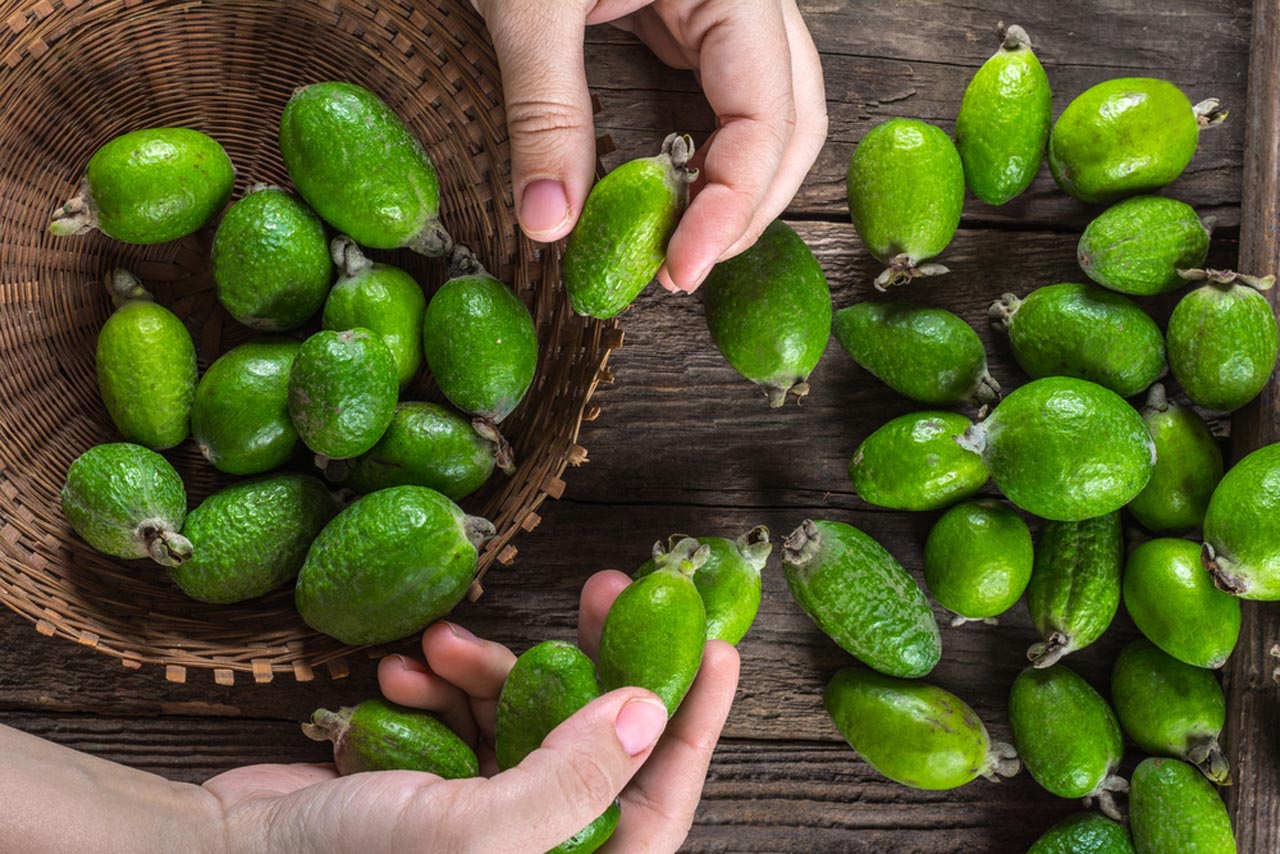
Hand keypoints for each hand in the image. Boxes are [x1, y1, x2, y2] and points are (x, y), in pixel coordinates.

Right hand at [205, 570, 739, 852]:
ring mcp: (484, 813)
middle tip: (601, 588)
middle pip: (598, 740)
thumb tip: (653, 712)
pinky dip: (442, 682)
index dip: (699, 724)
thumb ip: (573, 776)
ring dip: (490, 668)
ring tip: (444, 646)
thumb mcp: (477, 832)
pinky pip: (466, 716)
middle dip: (595, 663)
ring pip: (525, 716)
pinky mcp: (436, 782)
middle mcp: (533, 847)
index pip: (660, 802)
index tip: (721, 646)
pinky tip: (403, 663)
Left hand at [474, 0, 827, 292]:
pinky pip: (718, 99)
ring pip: (769, 115)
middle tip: (684, 268)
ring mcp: (721, 8)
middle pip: (793, 122)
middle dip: (749, 206)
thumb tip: (549, 224)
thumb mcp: (528, 1)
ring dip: (735, 188)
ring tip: (681, 244)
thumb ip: (543, 112)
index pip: (769, 114)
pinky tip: (668, 193)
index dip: (733, 204)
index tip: (680, 267)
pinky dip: (702, 157)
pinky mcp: (687, 19)